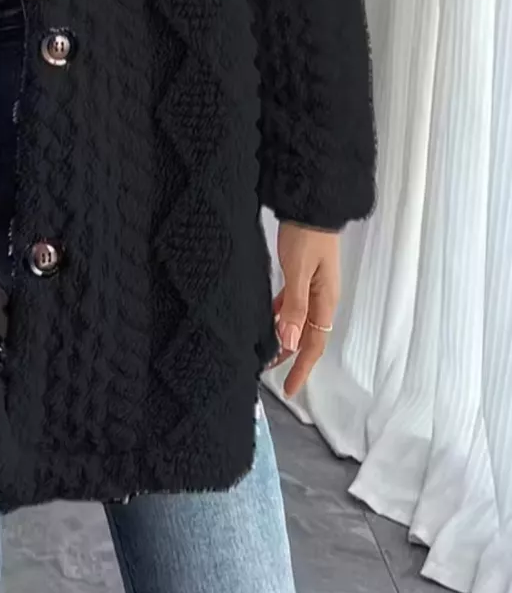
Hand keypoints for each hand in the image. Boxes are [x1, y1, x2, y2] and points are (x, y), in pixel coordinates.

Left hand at [271, 222, 340, 397]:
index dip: (302, 368)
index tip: (289, 388)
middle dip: (292, 357)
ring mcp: (314, 286)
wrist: (311, 204)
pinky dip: (282, 315)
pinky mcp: (304, 275)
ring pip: (300, 321)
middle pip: (309, 336)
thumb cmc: (306, 234)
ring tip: (267, 350)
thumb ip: (294, 307)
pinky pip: (294, 304)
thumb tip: (290, 342)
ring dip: (286, 337)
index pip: (315, 344)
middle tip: (271, 372)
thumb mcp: (298, 272)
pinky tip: (270, 319)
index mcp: (326, 300)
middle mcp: (323, 297)